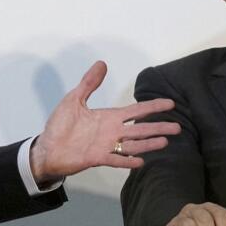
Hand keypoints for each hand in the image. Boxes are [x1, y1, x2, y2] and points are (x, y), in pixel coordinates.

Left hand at [28, 60, 181, 184]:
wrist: (48, 148)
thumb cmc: (60, 125)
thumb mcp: (74, 99)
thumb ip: (89, 83)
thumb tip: (102, 63)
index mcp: (109, 117)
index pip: (135, 111)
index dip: (152, 107)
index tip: (170, 104)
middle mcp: (112, 132)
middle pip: (140, 129)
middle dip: (158, 127)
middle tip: (178, 127)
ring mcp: (106, 146)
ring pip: (133, 144)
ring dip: (148, 144)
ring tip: (165, 141)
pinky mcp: (97, 158)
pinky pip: (116, 160)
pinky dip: (127, 161)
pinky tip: (140, 161)